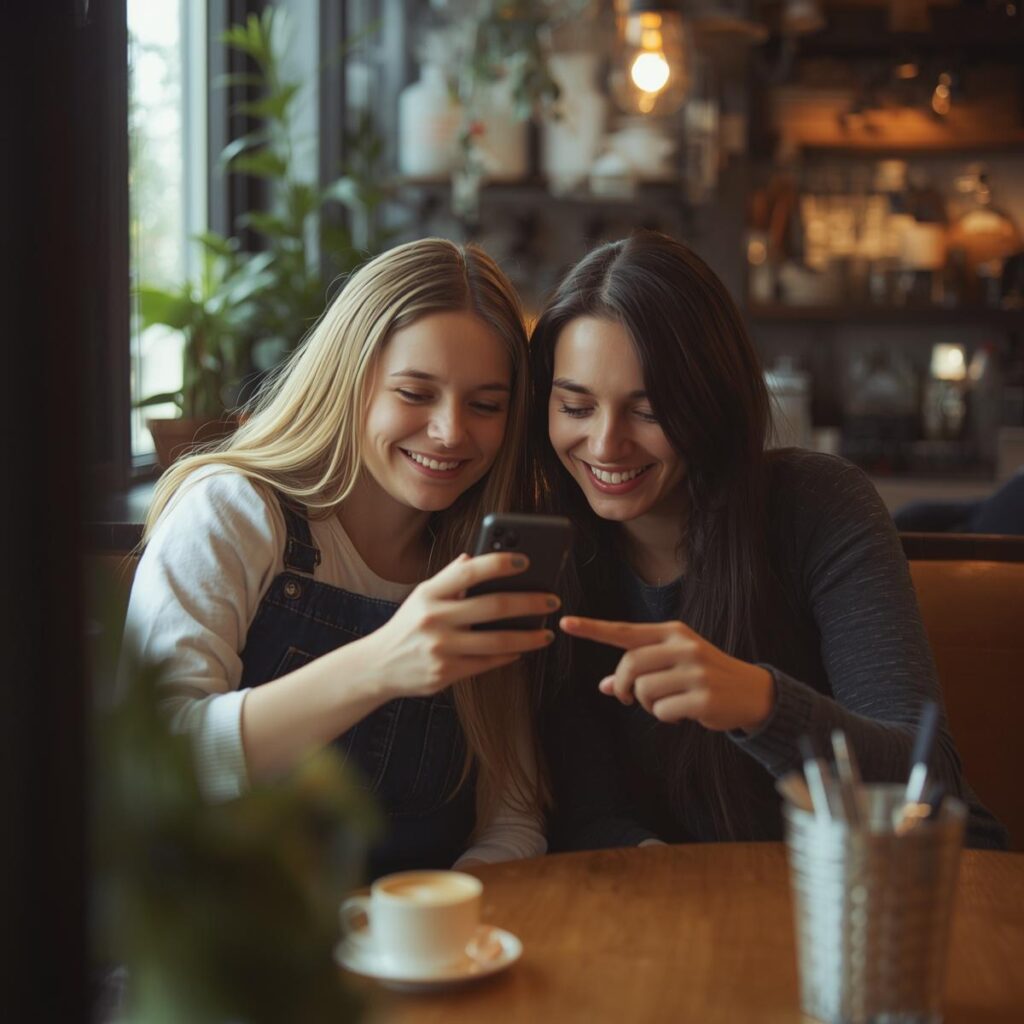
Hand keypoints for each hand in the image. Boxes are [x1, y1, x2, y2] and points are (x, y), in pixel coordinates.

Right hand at [361, 553, 557, 699]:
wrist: (377, 666)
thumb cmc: (408, 626)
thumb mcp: (422, 597)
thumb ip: (448, 578)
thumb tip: (472, 557)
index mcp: (429, 593)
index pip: (468, 571)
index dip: (499, 563)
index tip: (526, 560)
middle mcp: (434, 618)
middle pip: (492, 606)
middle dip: (529, 603)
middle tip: (552, 600)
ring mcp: (440, 648)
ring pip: (496, 641)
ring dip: (528, 637)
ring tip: (546, 633)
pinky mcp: (445, 673)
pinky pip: (486, 663)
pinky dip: (509, 656)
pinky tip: (522, 650)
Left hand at [559, 616, 773, 732]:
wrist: (751, 691)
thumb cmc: (703, 676)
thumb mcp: (673, 665)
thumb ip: (640, 671)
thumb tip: (605, 685)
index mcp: (672, 633)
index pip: (625, 631)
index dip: (593, 629)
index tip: (565, 623)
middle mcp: (683, 646)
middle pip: (630, 665)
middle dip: (625, 686)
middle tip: (631, 697)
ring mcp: (695, 671)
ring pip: (644, 691)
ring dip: (648, 705)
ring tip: (666, 703)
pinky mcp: (703, 697)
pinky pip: (663, 711)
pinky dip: (665, 717)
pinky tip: (683, 712)